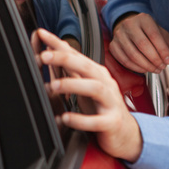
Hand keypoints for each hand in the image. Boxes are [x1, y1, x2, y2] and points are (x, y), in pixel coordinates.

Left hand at [33, 28, 142, 162]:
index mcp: (96, 73)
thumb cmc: (102, 107)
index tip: (42, 34)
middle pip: (86, 66)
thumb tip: (50, 53)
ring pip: (95, 88)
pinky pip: (96, 120)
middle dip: (64, 59)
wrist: (126, 133)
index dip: (59, 44)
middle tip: (44, 56)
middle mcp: (105, 84)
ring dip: (73, 85)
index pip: (76, 54)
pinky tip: (65, 118)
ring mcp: (110, 102)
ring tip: (53, 86)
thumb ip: (70, 70)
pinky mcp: (112, 122)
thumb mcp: (85, 86)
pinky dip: (80, 119)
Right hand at [110, 13, 168, 73]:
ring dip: (147, 66)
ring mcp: (119, 35)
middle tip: (162, 66)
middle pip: (142, 45)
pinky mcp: (113, 46)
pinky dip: (136, 68)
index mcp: (143, 19)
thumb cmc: (146, 31)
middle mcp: (129, 25)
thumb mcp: (160, 33)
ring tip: (156, 69)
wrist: (128, 27)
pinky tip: (145, 69)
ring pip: (133, 55)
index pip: (154, 35)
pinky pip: (124, 60)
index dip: (162, 49)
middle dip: (155, 59)